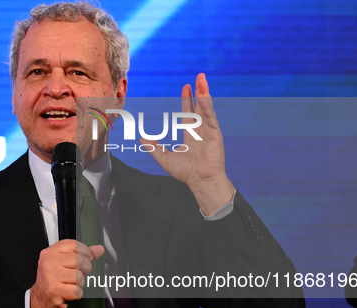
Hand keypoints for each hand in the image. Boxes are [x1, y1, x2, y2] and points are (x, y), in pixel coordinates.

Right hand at [29, 239, 103, 307]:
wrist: (40, 300)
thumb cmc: (53, 281)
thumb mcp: (63, 263)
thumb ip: (82, 255)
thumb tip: (99, 249)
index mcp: (50, 252)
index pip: (74, 245)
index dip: (85, 252)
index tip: (86, 258)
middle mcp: (49, 262)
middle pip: (80, 260)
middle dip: (85, 269)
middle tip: (77, 275)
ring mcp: (51, 277)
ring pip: (79, 276)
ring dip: (80, 283)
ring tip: (71, 284)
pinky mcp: (55, 291)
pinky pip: (77, 290)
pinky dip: (77, 294)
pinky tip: (69, 293)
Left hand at [141, 73, 234, 214]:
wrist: (199, 180)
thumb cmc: (186, 172)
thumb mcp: (165, 158)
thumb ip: (154, 147)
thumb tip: (141, 138)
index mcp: (191, 134)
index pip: (189, 112)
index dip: (187, 100)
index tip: (186, 87)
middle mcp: (201, 130)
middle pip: (200, 106)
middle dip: (199, 91)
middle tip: (198, 77)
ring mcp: (209, 131)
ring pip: (206, 108)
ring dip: (205, 93)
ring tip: (202, 79)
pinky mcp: (216, 134)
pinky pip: (211, 117)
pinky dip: (207, 106)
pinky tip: (204, 96)